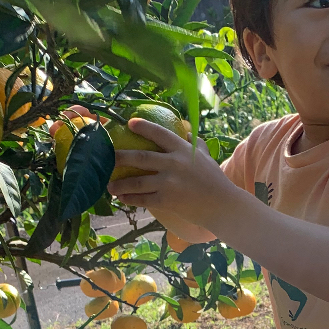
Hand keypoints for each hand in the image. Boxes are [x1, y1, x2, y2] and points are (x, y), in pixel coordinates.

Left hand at [106, 118, 237, 228]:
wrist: (222, 205)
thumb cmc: (214, 180)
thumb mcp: (206, 157)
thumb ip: (195, 142)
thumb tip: (186, 130)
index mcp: (183, 150)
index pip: (160, 134)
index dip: (144, 127)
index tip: (129, 123)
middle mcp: (174, 164)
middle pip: (140, 158)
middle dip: (120, 157)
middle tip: (107, 157)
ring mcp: (169, 183)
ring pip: (137, 182)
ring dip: (120, 183)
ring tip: (109, 185)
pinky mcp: (167, 201)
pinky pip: (143, 199)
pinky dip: (130, 198)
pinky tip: (122, 198)